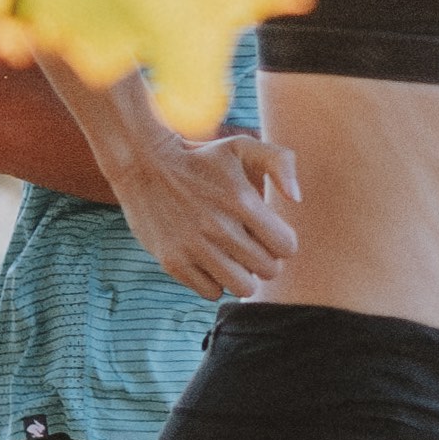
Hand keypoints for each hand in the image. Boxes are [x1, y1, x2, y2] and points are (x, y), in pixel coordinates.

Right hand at [117, 123, 303, 304]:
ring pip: (243, 288)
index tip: (269, 233)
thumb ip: (280, 163)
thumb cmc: (201, 158)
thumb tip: (295, 199)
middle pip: (268, 271)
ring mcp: (194, 248)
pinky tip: (208, 261)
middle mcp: (219, 228)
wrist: (143, 164)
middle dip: (266, 260)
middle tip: (251, 245)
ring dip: (243, 275)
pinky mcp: (173, 263)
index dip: (283, 242)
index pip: (286, 247)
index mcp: (241, 201)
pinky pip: (211, 292)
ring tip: (232, 257)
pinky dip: (214, 281)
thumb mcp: (242, 147)